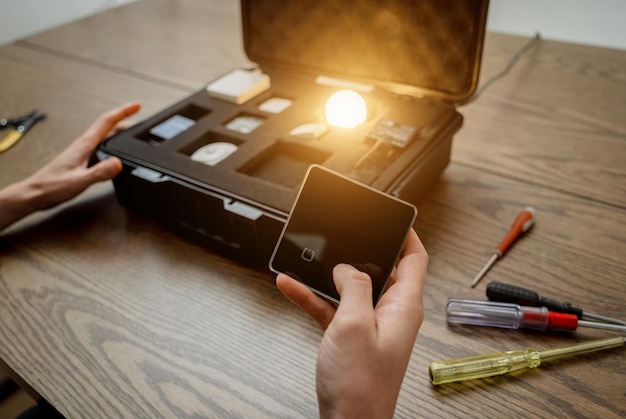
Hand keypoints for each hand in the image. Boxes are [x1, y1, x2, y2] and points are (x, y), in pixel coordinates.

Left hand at [0, 102, 140, 230]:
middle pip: (109, 127)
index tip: (136, 106)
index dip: (123, 112)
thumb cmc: (52, 186)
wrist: (35, 194)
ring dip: (120, 133)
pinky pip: (102, 150)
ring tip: (133, 134)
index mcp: (84, 145)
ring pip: (106, 138)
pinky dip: (114, 148)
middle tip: (141, 120)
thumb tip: (118, 163)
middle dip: (125, 120)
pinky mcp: (82, 162)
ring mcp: (83, 153)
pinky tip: (117, 155)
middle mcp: (84, 146)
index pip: (107, 122)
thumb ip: (100, 172)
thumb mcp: (79, 180)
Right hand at [277, 228, 427, 418]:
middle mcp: (391, 314)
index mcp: (404, 306)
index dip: (408, 235)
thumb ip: (354, 287)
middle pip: (382, 269)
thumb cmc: (359, 386)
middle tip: (345, 233)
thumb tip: (349, 268)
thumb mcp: (354, 324)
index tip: (395, 217)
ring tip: (306, 260)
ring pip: (352, 288)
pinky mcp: (351, 338)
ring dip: (329, 275)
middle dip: (361, 250)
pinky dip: (315, 297)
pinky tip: (291, 286)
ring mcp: (371, 326)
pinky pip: (333, 309)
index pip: (415, 259)